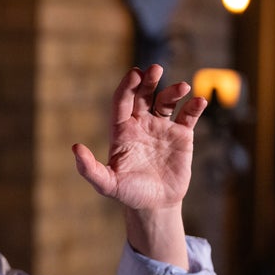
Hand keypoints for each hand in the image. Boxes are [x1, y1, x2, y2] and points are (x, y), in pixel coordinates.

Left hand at [72, 64, 205, 210]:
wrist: (155, 205)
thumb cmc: (129, 194)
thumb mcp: (107, 184)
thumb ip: (90, 168)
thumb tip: (75, 148)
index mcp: (121, 131)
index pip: (122, 102)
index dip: (127, 87)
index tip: (135, 74)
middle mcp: (141, 125)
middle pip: (143, 95)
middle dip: (148, 81)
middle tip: (155, 69)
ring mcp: (161, 128)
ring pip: (166, 101)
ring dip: (173, 91)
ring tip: (182, 87)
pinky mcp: (182, 135)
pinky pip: (188, 115)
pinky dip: (194, 106)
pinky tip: (199, 101)